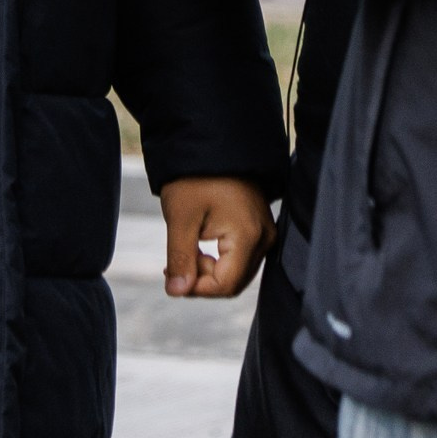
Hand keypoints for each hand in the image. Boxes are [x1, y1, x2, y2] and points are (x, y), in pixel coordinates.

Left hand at [157, 177, 272, 298]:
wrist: (212, 144)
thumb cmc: (196, 176)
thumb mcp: (181, 218)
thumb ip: (180, 259)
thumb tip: (177, 292)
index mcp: (249, 236)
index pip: (226, 285)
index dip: (197, 288)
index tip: (171, 272)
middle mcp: (264, 238)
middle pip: (234, 282)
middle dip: (202, 280)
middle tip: (175, 263)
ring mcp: (265, 232)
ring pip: (237, 272)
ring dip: (210, 270)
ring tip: (186, 251)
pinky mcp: (259, 228)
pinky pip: (241, 257)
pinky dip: (219, 259)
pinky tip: (198, 247)